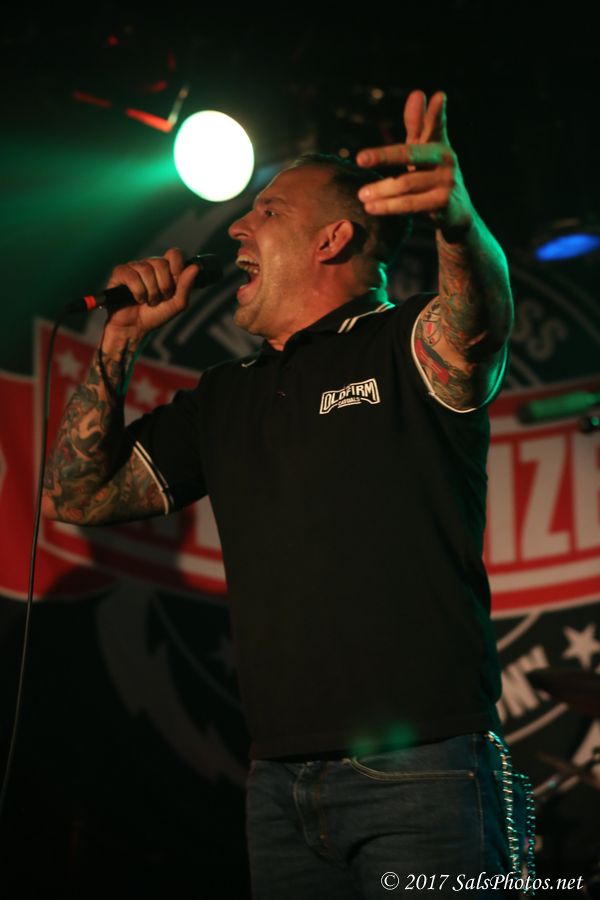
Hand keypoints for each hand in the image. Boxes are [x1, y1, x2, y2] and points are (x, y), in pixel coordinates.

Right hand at [103, 247, 198, 341]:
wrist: (135, 328)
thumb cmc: (154, 315)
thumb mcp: (176, 304)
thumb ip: (186, 286)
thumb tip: (195, 267)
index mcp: (164, 270)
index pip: (174, 254)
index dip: (177, 267)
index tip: (175, 283)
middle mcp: (149, 265)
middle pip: (161, 263)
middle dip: (163, 287)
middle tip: (159, 299)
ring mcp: (134, 267)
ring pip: (146, 270)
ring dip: (150, 292)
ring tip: (148, 301)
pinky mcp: (120, 273)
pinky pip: (132, 276)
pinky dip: (138, 292)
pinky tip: (137, 299)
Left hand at [356, 90, 473, 233]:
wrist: (457, 212)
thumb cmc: (434, 174)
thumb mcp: (426, 149)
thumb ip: (418, 124)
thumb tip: (417, 93)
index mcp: (440, 143)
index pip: (435, 125)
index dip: (435, 112)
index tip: (438, 96)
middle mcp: (446, 160)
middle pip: (410, 155)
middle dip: (383, 156)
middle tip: (360, 159)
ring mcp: (446, 182)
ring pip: (406, 184)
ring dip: (382, 190)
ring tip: (361, 195)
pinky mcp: (443, 204)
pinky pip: (411, 204)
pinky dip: (389, 207)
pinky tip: (372, 208)